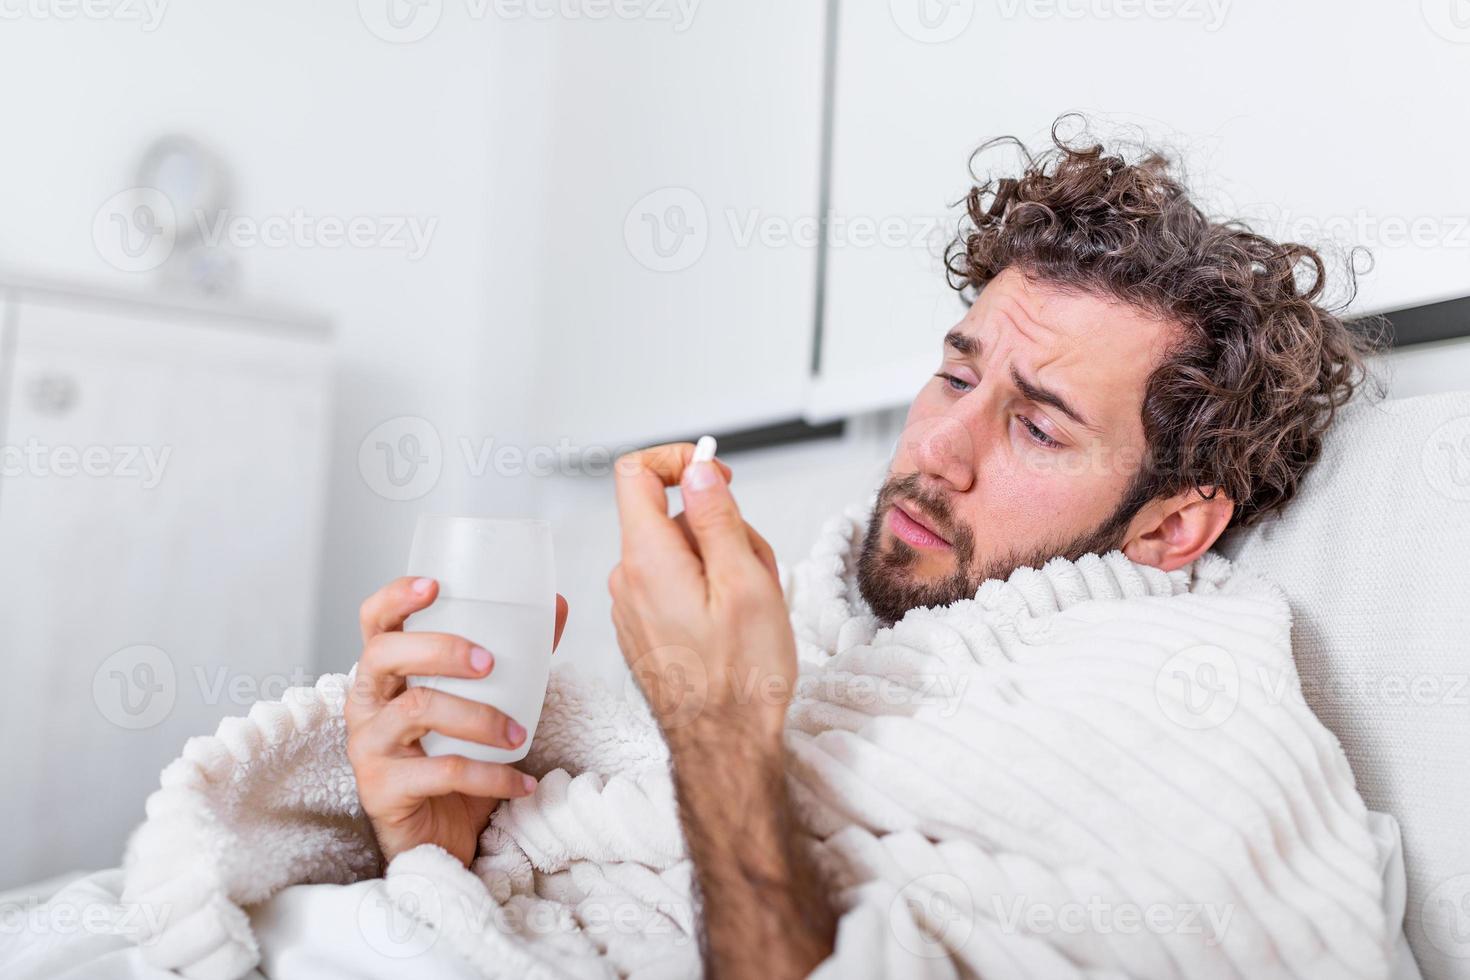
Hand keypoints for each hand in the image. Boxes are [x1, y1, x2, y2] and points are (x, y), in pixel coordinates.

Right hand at [345, 576, 569, 867]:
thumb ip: (516, 656)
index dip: (395, 598)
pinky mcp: (382, 790)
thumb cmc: (455, 755)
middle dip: (440, 650)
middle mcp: (366, 704)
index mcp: (386, 673)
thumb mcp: (485, 701)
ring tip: (519, 734)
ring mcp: (368, 747)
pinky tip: (521, 782)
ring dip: (478, 718)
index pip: (374, 622)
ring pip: (415, 711)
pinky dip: (490, 776)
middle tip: (488, 662)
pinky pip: (441, 772)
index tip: (434, 585)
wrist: (441, 835)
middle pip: (384, 656)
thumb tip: (556, 605)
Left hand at [608, 443, 792, 744]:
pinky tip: (733, 626)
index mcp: (647, 559)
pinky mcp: (644, 628)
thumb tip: (698, 472)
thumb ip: (716, 517)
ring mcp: (632, 606)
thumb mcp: (745, 582)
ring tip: (751, 606)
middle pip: (672, 516)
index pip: (637, 473)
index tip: (718, 477)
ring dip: (721, 563)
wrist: (723, 746)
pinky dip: (707, 591)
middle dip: (721, 527)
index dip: (679, 461)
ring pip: (680, 553)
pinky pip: (675, 585)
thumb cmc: (741, 674)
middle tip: (757, 567)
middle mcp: (627, 579)